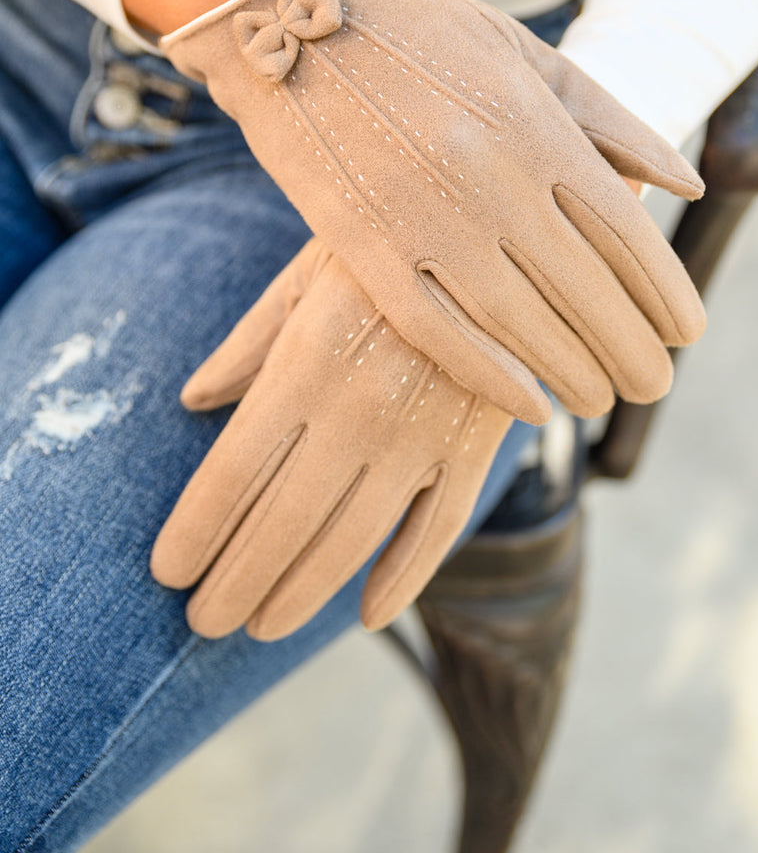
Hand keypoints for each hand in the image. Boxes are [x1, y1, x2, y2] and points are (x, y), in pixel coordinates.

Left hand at [150, 240, 511, 639]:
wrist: (495, 226)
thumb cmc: (382, 248)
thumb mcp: (303, 277)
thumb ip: (246, 346)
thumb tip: (192, 401)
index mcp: (305, 364)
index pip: (233, 473)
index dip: (196, 531)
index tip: (168, 572)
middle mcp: (359, 410)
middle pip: (282, 522)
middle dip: (235, 580)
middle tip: (203, 621)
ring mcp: (423, 434)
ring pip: (352, 541)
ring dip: (300, 593)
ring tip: (260, 626)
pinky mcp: (475, 445)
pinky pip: (439, 530)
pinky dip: (405, 580)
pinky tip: (368, 616)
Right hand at [160, 0, 705, 424]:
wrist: (288, 21)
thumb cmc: (418, 34)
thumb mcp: (526, 55)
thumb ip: (610, 121)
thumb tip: (686, 184)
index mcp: (535, 127)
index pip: (624, 231)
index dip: (664, 292)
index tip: (686, 332)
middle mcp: (490, 178)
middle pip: (584, 289)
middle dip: (630, 348)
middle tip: (652, 385)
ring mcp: (425, 217)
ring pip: (519, 321)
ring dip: (572, 371)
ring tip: (600, 400)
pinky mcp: (365, 247)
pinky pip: (436, 330)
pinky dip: (489, 375)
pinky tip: (529, 406)